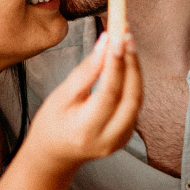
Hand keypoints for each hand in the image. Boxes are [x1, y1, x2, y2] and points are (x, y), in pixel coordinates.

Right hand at [23, 30, 142, 168]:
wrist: (55, 155)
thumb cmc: (52, 123)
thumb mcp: (61, 96)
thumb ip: (85, 72)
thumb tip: (105, 44)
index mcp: (85, 130)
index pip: (108, 93)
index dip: (115, 64)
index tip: (117, 37)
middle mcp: (108, 139)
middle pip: (131, 98)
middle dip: (132, 63)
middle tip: (126, 35)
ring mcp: (120, 140)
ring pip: (137, 100)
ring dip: (135, 69)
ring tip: (127, 42)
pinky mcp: (127, 136)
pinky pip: (135, 105)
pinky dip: (133, 82)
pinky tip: (126, 62)